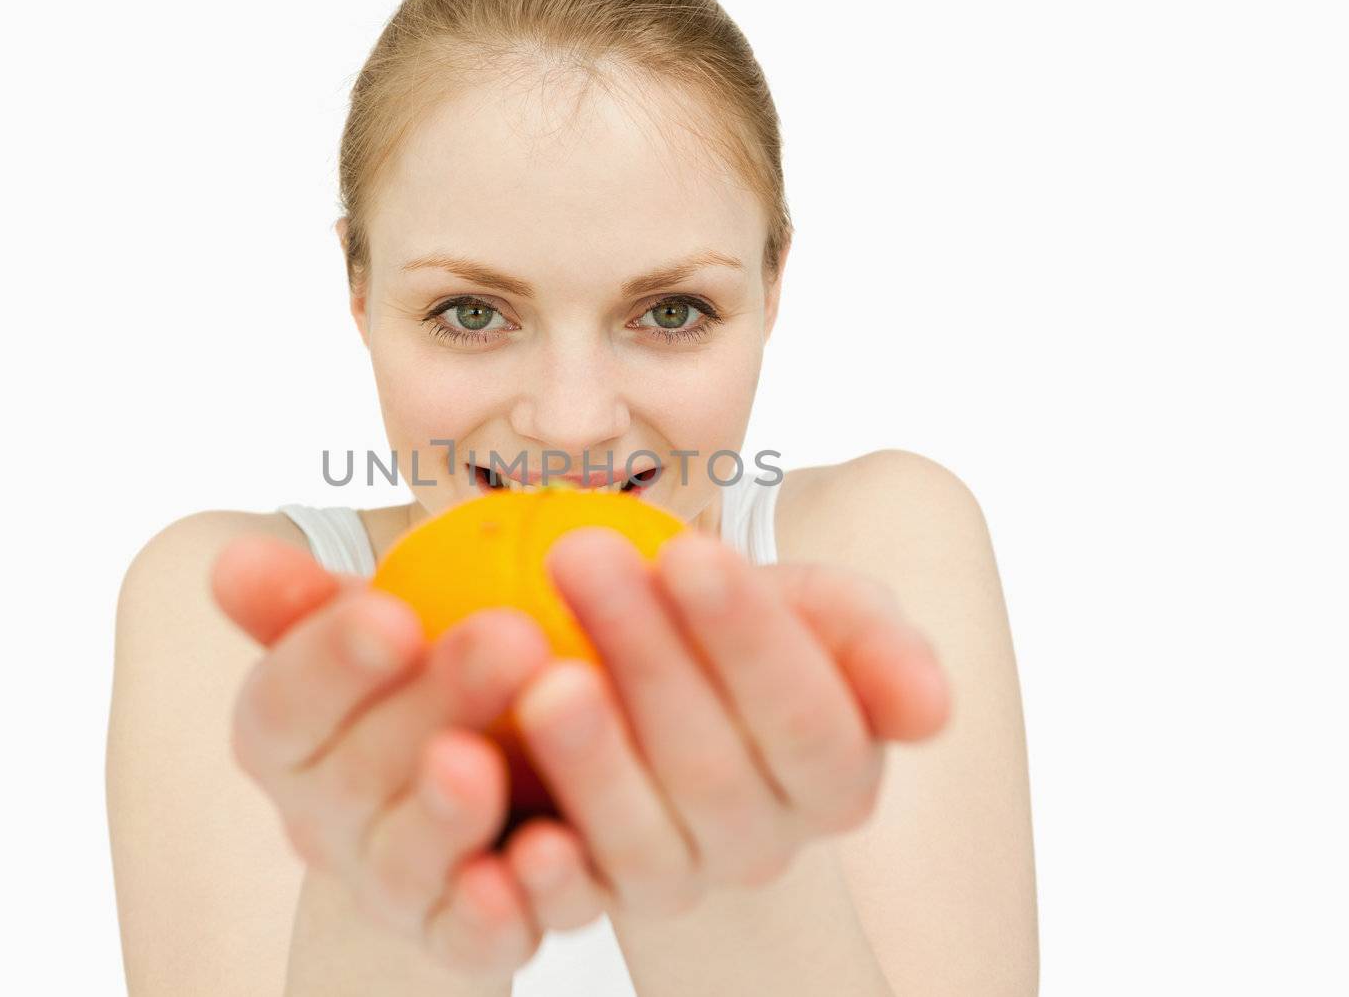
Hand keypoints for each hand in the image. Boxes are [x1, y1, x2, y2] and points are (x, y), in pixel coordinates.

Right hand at [212, 534, 559, 975]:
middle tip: (510, 639)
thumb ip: (307, 597)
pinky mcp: (464, 941)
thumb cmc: (424, 676)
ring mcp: (393, 889)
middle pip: (355, 778)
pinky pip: (477, 941)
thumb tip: (234, 562)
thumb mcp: (375, 623)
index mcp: (286, 738)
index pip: (284, 704)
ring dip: (449, 816)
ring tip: (493, 764)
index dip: (331, 663)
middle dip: (432, 707)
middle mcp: (323, 824)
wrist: (497, 769)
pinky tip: (549, 853)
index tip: (391, 616)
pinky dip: (508, 907)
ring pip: (406, 864)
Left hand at [500, 526, 952, 916]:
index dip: (748, 638)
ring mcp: (678, 877)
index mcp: (835, 775)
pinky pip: (575, 905)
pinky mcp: (595, 898)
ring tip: (543, 682)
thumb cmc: (737, 631)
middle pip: (712, 767)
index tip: (689, 552)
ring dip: (593, 761)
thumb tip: (932, 706)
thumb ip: (873, 643)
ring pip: (643, 838)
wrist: (656, 673)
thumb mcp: (818, 614)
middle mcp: (762, 841)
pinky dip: (549, 880)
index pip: (806, 718)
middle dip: (648, 657)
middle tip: (583, 560)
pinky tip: (524, 837)